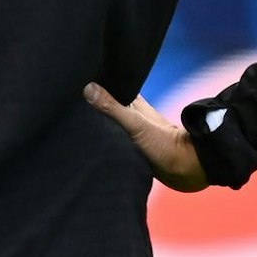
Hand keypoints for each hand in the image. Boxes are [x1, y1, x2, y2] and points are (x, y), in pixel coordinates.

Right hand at [82, 83, 207, 191]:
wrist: (186, 171)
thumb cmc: (165, 145)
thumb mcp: (136, 125)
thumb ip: (112, 108)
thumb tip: (88, 88)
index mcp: (134, 104)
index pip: (110, 88)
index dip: (94, 86)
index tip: (73, 85)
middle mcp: (132, 116)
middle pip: (107, 107)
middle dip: (91, 108)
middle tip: (70, 109)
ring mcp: (132, 133)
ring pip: (109, 125)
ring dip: (98, 127)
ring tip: (75, 127)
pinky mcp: (133, 149)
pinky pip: (113, 142)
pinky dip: (104, 142)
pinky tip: (92, 145)